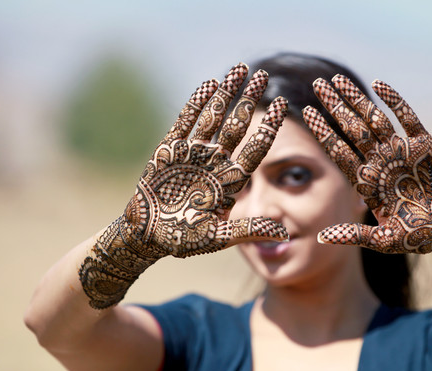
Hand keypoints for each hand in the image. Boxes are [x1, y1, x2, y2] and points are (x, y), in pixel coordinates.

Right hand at [79, 63, 288, 307]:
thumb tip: (283, 233)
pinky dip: (196, 103)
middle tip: (264, 75)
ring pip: (213, 118)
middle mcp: (214, 163)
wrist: (146, 236)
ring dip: (226, 94)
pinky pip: (185, 122)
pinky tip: (209, 84)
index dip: (269, 126)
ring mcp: (193, 154)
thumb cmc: (182, 240)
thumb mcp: (216, 238)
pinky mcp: (169, 151)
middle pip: (238, 126)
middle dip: (250, 100)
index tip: (285, 104)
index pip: (256, 148)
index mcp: (229, 181)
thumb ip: (246, 231)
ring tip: (240, 69)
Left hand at [303, 76, 431, 302]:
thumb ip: (354, 235)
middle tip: (318, 84)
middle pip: (352, 130)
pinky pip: (408, 118)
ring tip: (337, 80)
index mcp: (368, 182)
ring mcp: (402, 152)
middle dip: (335, 107)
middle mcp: (381, 163)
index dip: (324, 132)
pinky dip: (394, 101)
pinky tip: (378, 85)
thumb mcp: (385, 240)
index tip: (306, 112)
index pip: (340, 152)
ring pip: (375, 119)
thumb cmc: (419, 237)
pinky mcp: (426, 145)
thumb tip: (320, 239)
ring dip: (357, 100)